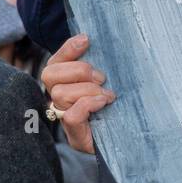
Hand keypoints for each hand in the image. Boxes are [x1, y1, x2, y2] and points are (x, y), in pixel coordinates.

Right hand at [42, 33, 114, 154]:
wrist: (131, 142)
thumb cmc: (120, 108)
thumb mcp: (110, 82)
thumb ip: (100, 66)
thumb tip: (93, 40)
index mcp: (65, 84)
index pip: (55, 61)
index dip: (68, 49)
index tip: (87, 40)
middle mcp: (59, 100)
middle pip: (50, 74)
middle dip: (79, 71)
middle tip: (102, 78)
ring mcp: (64, 118)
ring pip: (60, 93)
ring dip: (88, 90)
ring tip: (108, 95)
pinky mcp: (75, 136)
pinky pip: (71, 114)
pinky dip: (88, 104)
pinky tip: (103, 103)